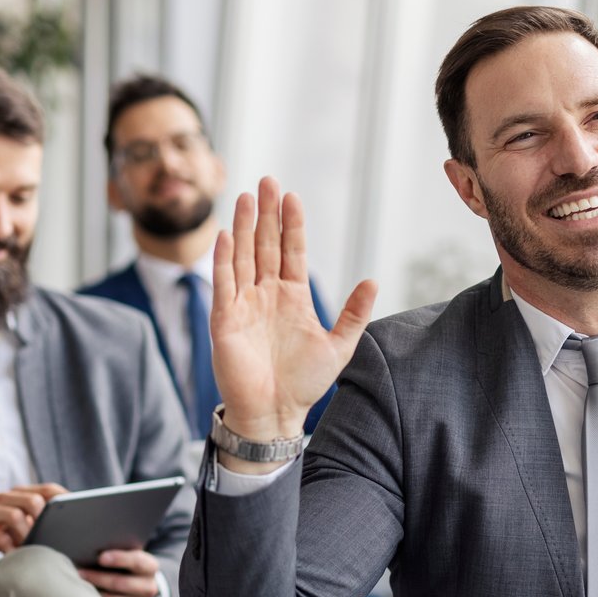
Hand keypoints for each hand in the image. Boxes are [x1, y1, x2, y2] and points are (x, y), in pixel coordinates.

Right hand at [0, 484, 67, 568]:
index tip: (77, 517)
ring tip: (30, 550)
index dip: (64, 500)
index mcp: (19, 495)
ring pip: (15, 515)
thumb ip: (39, 524)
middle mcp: (4, 499)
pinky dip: (10, 550)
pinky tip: (15, 558)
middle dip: (45, 521)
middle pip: (34, 501)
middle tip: (48, 539)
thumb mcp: (18, 527)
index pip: (48, 489)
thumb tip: (72, 534)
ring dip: (27, 536)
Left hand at [79, 548, 161, 596]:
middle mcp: (150, 587)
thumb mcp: (126, 555)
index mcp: (150, 567)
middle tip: (80, 573)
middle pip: (123, 583)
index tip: (100, 558)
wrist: (135, 585)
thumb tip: (92, 551)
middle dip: (99, 578)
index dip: (119, 559)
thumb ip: (116, 552)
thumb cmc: (123, 565)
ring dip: (96, 594)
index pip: (137, 562)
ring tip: (81, 587)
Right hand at [211, 178, 375, 458]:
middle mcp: (266, 295)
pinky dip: (224, 259)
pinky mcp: (225, 320)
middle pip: (265, 245)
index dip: (291, 224)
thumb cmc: (304, 384)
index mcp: (293, 297)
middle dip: (265, 214)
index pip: (291, 251)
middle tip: (267, 182)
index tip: (292, 196)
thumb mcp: (339, 347)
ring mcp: (244, 305)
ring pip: (243, 256)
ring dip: (243, 227)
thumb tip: (373, 281)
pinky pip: (224, 283)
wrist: (275, 414)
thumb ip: (354, 314)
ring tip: (246, 197)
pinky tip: (225, 234)